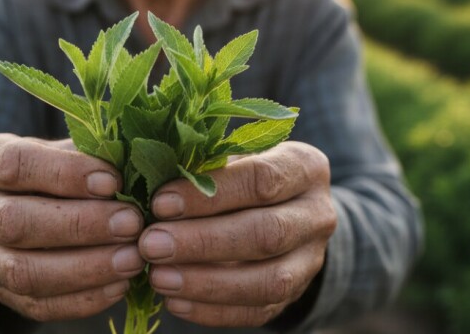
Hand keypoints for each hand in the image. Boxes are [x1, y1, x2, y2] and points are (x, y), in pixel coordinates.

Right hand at [0, 134, 145, 320]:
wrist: (20, 207)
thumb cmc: (53, 170)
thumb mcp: (63, 150)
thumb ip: (90, 154)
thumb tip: (131, 165)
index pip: (16, 165)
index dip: (65, 173)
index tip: (112, 180)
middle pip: (16, 222)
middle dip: (80, 225)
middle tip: (130, 223)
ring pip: (23, 272)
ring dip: (85, 268)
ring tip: (132, 259)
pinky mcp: (0, 293)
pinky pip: (38, 305)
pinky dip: (83, 299)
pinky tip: (119, 286)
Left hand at [139, 141, 335, 326]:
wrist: (282, 209)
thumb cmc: (241, 174)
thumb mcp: (230, 157)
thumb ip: (202, 167)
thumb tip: (152, 181)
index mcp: (305, 168)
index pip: (262, 180)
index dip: (210, 194)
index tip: (161, 203)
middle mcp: (317, 215)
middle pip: (266, 233)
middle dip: (203, 242)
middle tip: (151, 244)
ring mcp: (311, 260)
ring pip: (267, 281)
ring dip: (207, 282)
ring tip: (158, 277)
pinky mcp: (294, 295)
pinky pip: (257, 312)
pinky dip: (212, 311)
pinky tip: (175, 301)